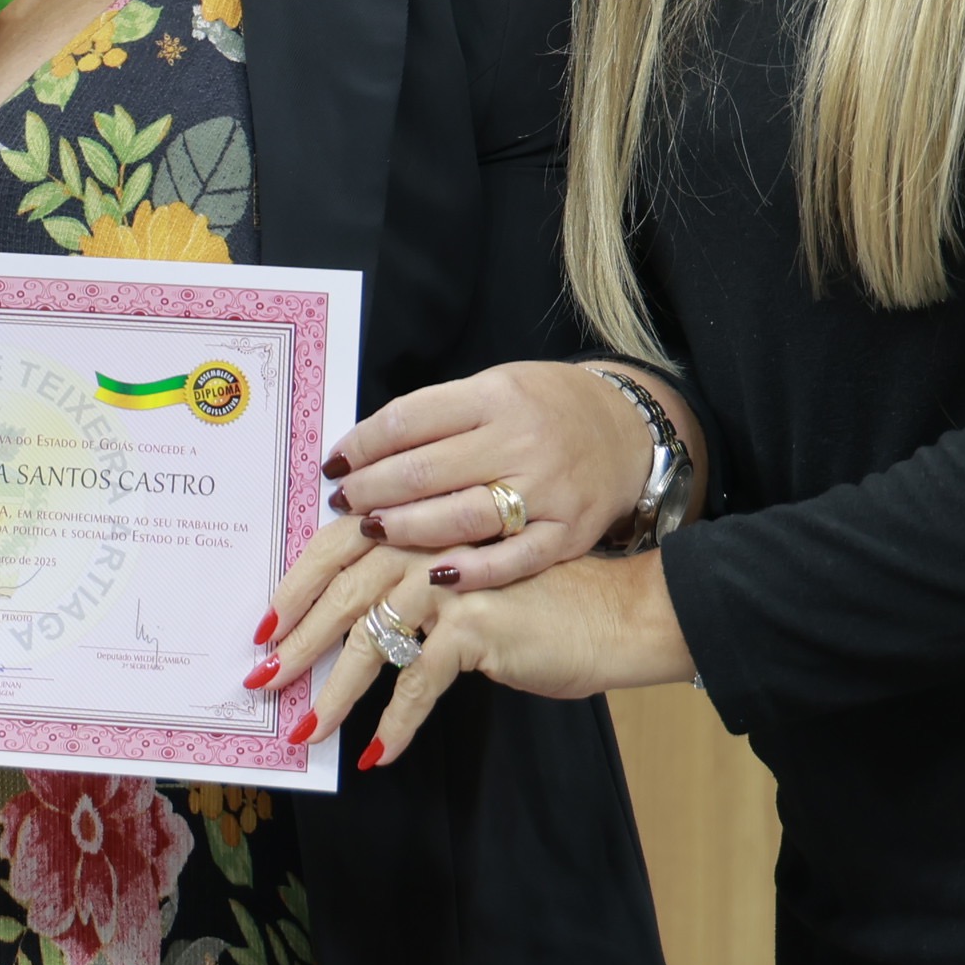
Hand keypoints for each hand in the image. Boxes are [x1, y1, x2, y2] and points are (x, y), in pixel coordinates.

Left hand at [249, 531, 691, 761]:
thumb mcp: (464, 578)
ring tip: (308, 729)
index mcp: (416, 525)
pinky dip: (398, 722)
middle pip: (341, 596)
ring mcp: (450, 582)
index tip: (262, 628)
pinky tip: (379, 752)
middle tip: (261, 681)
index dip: (294, 589)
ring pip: (372, 642)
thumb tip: (342, 621)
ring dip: (335, 693)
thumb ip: (409, 583)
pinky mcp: (476, 624)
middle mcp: (426, 544)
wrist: (614, 614)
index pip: (334, 549)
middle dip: (296, 645)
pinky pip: (421, 681)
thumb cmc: (537, 601)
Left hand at [324, 359, 678, 594]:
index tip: (334, 464)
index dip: (361, 445)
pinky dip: (471, 570)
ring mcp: (546, 491)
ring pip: (459, 517)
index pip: (408, 421)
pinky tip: (434, 575)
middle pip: (424, 472)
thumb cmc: (548, 409)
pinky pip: (512, 559)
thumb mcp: (495, 389)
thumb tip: (364, 450)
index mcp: (494, 397)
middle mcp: (519, 441)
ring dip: (404, 529)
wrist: (630, 432)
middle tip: (342, 502)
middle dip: (371, 491)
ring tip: (371, 530)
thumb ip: (439, 418)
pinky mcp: (567, 534)